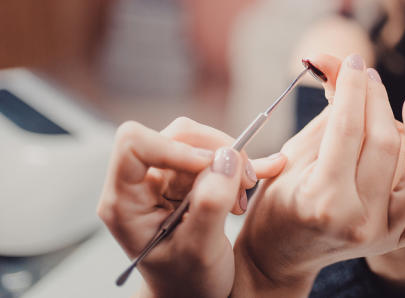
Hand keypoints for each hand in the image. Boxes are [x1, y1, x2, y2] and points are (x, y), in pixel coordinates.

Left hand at [97, 117, 285, 297]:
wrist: (193, 294)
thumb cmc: (187, 282)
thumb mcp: (200, 251)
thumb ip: (210, 204)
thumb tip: (227, 157)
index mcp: (125, 201)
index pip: (135, 145)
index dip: (174, 147)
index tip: (210, 168)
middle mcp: (141, 183)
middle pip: (177, 136)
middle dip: (217, 154)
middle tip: (243, 186)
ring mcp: (165, 179)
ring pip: (201, 142)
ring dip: (232, 164)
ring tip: (242, 200)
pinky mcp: (186, 179)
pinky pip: (216, 155)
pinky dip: (241, 162)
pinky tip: (267, 168)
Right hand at [232, 54, 404, 296]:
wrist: (282, 252)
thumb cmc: (280, 198)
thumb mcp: (295, 154)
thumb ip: (325, 113)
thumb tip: (335, 62)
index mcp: (323, 199)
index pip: (347, 130)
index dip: (351, 89)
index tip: (354, 61)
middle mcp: (357, 222)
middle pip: (382, 146)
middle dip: (376, 100)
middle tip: (369, 74)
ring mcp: (382, 235)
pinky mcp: (395, 241)